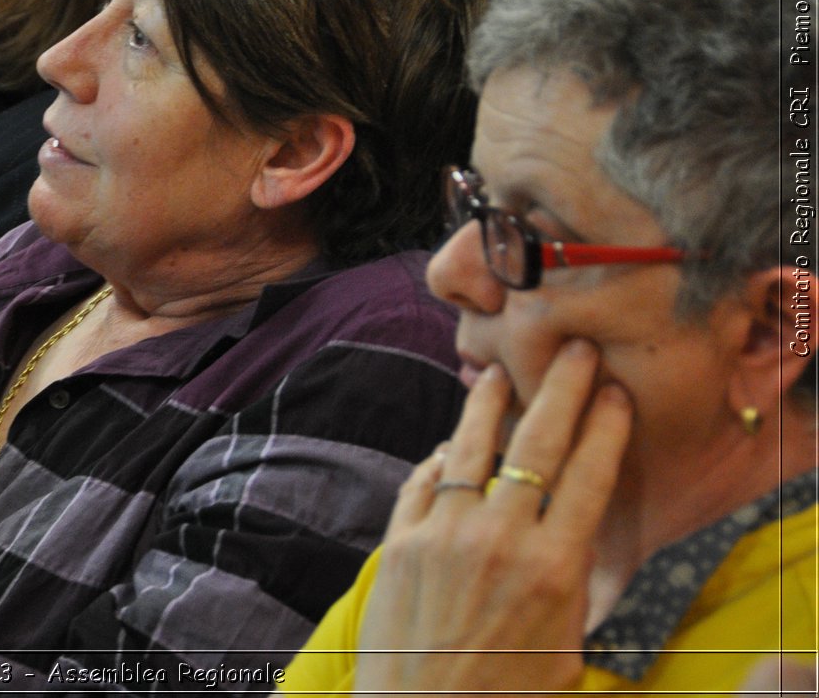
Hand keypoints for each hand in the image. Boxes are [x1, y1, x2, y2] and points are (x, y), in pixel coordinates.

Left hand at [353, 340, 632, 692]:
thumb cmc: (507, 693)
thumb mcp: (565, 644)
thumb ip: (569, 579)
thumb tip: (566, 524)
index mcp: (554, 567)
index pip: (588, 475)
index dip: (605, 427)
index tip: (616, 394)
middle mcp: (499, 539)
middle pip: (537, 443)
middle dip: (562, 389)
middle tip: (575, 352)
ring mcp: (443, 534)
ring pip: (469, 446)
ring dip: (488, 404)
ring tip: (499, 374)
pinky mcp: (400, 541)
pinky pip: (423, 480)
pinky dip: (440, 459)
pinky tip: (451, 446)